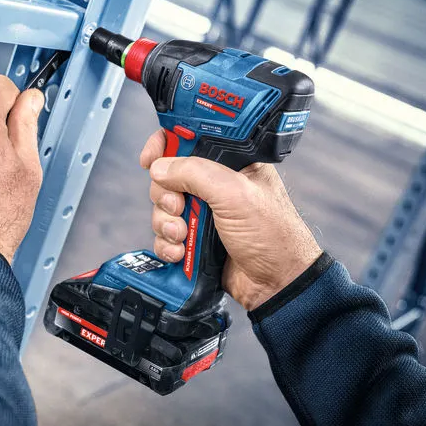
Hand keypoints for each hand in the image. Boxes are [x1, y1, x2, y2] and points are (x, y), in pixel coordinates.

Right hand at [140, 130, 321, 310]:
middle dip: (166, 196)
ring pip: (163, 208)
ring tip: (184, 236)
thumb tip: (160, 168)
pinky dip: (167, 244)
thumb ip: (196, 173)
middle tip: (180, 208)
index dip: (165, 145)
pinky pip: (165, 235)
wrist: (275, 284)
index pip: (189, 141)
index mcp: (230, 164)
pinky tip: (181, 252)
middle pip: (167, 177)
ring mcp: (203, 213)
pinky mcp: (195, 238)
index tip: (150, 158)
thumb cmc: (273, 236)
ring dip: (167, 224)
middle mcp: (214, 185)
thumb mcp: (235, 194)